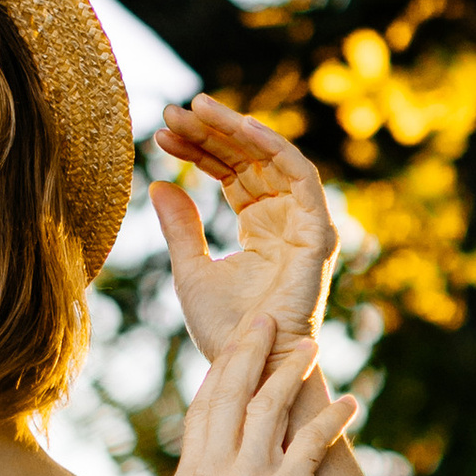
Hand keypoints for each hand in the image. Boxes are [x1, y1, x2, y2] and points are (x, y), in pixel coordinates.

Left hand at [150, 95, 337, 369]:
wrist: (250, 366)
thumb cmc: (224, 331)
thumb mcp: (190, 269)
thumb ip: (180, 227)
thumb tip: (158, 183)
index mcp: (260, 227)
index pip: (231, 173)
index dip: (198, 150)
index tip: (160, 134)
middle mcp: (284, 220)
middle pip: (249, 159)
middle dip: (211, 132)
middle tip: (172, 113)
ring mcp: (303, 224)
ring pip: (272, 158)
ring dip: (236, 129)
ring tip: (196, 109)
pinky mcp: (317, 232)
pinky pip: (302, 175)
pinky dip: (274, 146)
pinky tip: (240, 126)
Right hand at [168, 308, 357, 475]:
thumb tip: (220, 470)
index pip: (204, 405)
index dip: (223, 367)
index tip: (239, 340)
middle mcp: (213, 471)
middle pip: (229, 390)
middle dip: (250, 347)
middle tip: (269, 316)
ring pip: (268, 405)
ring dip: (292, 369)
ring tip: (313, 346)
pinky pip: (310, 442)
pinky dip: (333, 417)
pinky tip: (354, 403)